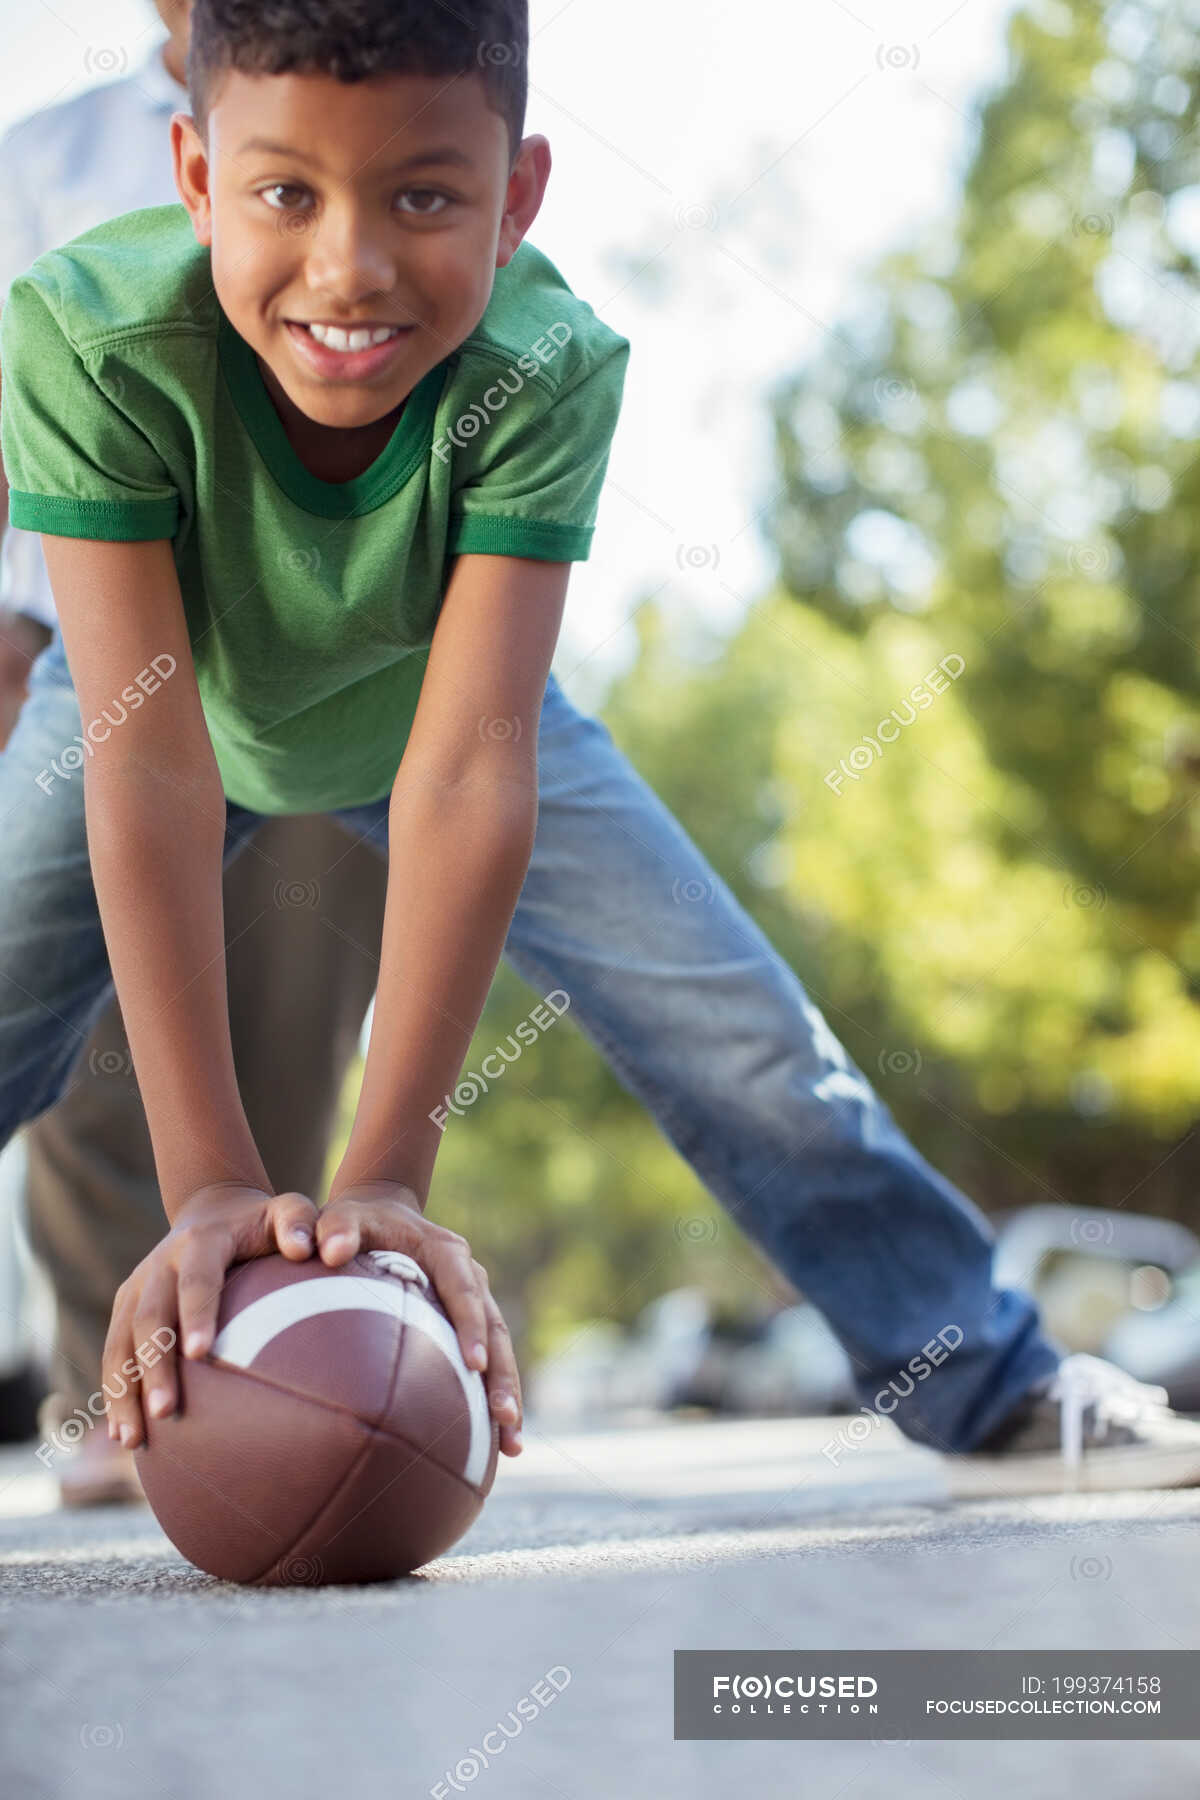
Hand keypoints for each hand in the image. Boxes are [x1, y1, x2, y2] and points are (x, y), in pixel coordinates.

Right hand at [102, 1182, 317, 1449]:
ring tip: (134, 1439)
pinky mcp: (125, 1306)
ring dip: (124, 1389)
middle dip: (154, 1365)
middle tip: (166, 1411)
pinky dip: (115, 1392)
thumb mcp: (288, 1212)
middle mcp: (160, 1263)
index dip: (197, 1312)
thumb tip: (316, 1251)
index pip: (197, 1277)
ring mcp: (137, 1285)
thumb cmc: (264, 1224)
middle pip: (150, 1316)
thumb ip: (306, 1223)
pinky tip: (125, 1435)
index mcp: (201, 1241)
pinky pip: (113, 1352)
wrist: (213, 1210)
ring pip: (121, 1340)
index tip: (200, 1353)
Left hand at [318, 1180, 523, 1455]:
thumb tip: (330, 1250)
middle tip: (503, 1418)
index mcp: (445, 1251)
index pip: (465, 1289)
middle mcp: (471, 1274)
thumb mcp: (343, 1217)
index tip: (474, 1365)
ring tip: (512, 1446)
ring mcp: (476, 1299)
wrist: (380, 1213)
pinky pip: (489, 1362)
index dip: (472, 1326)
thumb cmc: (356, 1221)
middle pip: (496, 1328)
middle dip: (502, 1374)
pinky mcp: (469, 1323)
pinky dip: (493, 1398)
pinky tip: (497, 1447)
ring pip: (501, 1350)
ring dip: (507, 1394)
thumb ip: (336, 1228)